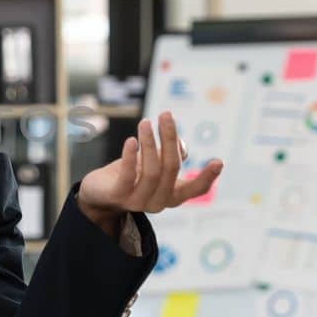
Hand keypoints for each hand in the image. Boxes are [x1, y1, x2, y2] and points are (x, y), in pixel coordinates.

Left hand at [77, 111, 223, 235]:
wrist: (98, 195)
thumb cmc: (130, 174)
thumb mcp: (152, 163)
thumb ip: (168, 154)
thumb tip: (179, 143)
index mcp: (172, 194)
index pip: (195, 190)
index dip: (207, 177)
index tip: (218, 161)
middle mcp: (158, 201)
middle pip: (171, 168)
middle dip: (169, 139)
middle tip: (166, 115)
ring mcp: (138, 201)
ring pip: (151, 171)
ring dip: (149, 143)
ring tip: (145, 122)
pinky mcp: (118, 196)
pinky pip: (127, 176)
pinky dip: (130, 156)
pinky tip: (131, 140)